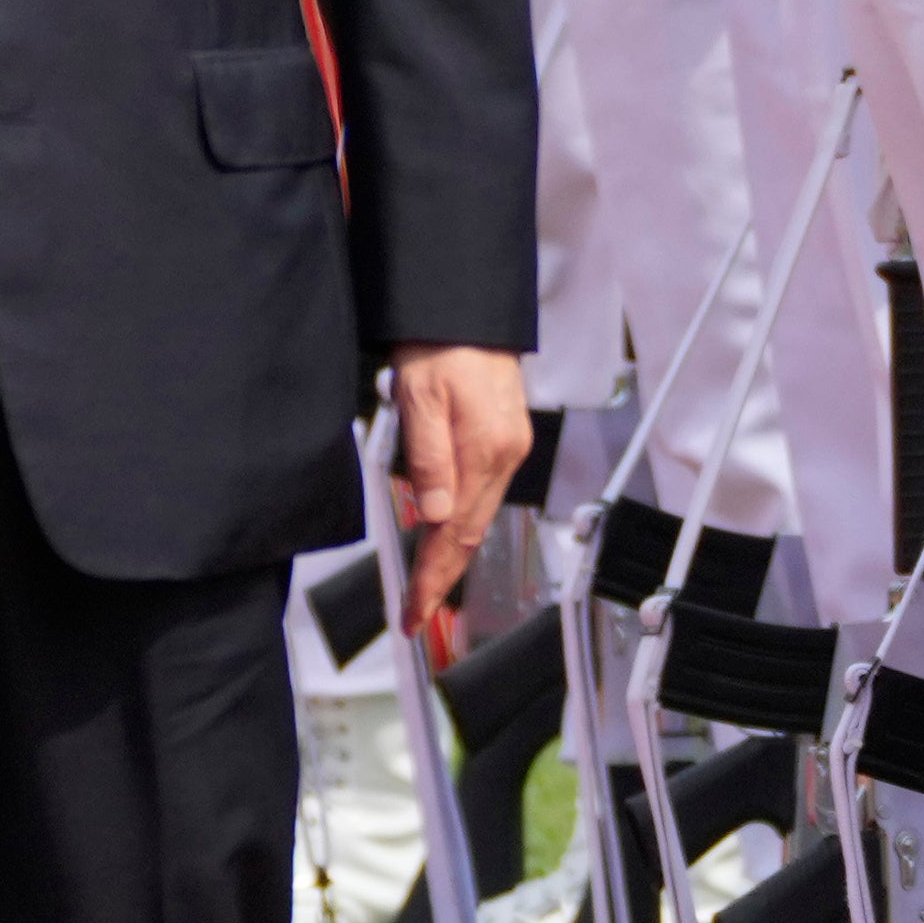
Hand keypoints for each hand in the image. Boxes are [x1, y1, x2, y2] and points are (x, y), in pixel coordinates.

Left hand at [386, 345, 530, 625]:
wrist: (466, 310)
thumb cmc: (441, 345)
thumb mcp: (421, 400)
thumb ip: (428, 459)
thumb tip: (435, 515)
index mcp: (486, 450)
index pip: (456, 532)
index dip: (434, 577)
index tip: (415, 611)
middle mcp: (506, 455)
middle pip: (471, 533)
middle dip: (442, 577)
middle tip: (416, 612)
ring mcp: (509, 448)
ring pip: (478, 516)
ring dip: (451, 552)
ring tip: (424, 583)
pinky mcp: (504, 439)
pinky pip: (483, 493)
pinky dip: (462, 521)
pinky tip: (444, 532)